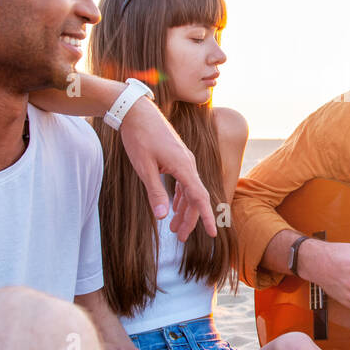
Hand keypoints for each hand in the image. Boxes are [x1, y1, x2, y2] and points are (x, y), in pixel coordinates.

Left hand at [118, 99, 216, 240]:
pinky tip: (174, 207)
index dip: (206, 217)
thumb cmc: (139, 137)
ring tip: (174, 228)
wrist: (137, 111)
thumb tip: (162, 216)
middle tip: (179, 237)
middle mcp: (188, 163)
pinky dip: (181, 196)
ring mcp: (184, 160)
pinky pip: (184, 181)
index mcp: (184, 166)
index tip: (212, 234)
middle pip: (195, 197)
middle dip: (190, 219)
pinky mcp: (177, 157)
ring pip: (189, 190)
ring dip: (184, 210)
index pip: (200, 197)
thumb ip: (154, 192)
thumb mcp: (144, 167)